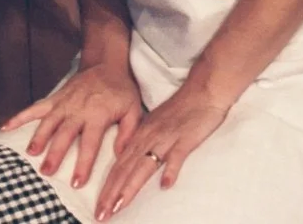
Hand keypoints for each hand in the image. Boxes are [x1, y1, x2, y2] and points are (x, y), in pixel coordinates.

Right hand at [2, 61, 143, 187]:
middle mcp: (77, 109)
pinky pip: (35, 108)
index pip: (89, 144)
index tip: (76, 182)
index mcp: (97, 115)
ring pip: (47, 122)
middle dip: (55, 154)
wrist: (106, 64)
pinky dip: (19, 116)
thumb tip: (120, 155)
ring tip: (30, 153)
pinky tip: (5, 126)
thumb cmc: (121, 90)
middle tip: (46, 172)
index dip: (83, 164)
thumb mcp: (133, 110)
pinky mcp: (55, 98)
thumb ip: (127, 133)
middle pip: (64, 135)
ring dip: (38, 138)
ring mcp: (63, 103)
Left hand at [95, 83, 229, 218]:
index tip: (100, 207)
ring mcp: (166, 138)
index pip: (119, 166)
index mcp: (139, 136)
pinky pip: (177, 156)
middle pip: (125, 169)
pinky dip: (170, 170)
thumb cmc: (179, 111)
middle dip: (111, 194)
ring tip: (118, 206)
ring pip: (143, 165)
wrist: (202, 91)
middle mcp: (148, 138)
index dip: (108, 188)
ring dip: (130, 187)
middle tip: (101, 214)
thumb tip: (132, 166)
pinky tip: (165, 186)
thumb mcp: (155, 128)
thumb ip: (144, 146)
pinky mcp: (185, 139)